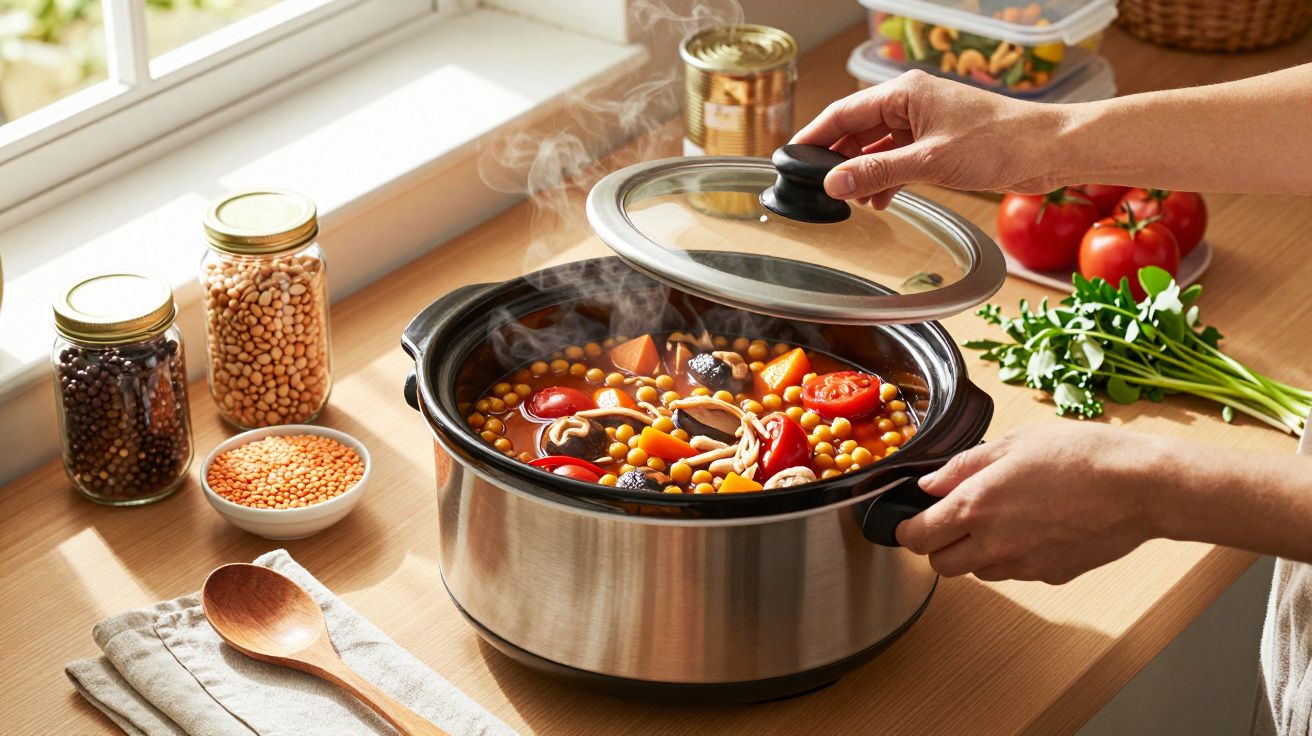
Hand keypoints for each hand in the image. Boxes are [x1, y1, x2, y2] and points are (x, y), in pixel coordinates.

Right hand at [791, 70, 1065, 208]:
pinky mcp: (938, 142)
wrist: (1048, 150)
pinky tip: (881, 200)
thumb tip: (834, 184)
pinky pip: (898, 158)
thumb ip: (876, 172)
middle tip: (816, 186)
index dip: (814, 137)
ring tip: (849, 200)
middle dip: (837, 159)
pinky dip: (886, 178)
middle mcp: (911, 102)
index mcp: (904, 93)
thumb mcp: (928, 162)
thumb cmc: (999, 142)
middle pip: (856, 129)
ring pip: (877, 146)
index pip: (843, 112)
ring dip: (863, 172)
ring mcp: (925, 122)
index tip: (791, 157)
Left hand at [894, 423, 1167, 583]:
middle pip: (941, 566)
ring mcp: (1023, 564)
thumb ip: (963, 466)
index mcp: (975, 506)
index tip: (912, 519)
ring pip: (978, 572)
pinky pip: (1015, 573)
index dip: (907, 529)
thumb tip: (929, 484)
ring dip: (975, 553)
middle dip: (938, 546)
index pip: (916, 538)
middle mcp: (993, 543)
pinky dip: (1012, 557)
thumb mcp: (1012, 443)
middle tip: (952, 520)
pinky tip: (1034, 527)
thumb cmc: (1080, 456)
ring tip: (1001, 519)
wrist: (1139, 487)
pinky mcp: (1051, 575)